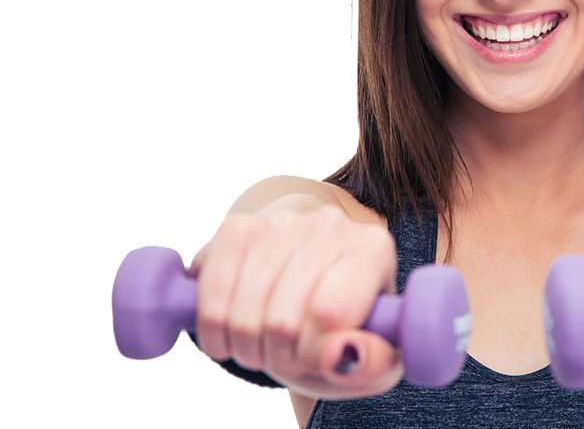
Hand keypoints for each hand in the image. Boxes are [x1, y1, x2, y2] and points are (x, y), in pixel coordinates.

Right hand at [188, 198, 402, 399]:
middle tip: (289, 354)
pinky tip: (232, 332)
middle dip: (280, 357)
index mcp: (373, 250)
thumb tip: (340, 356)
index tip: (319, 359)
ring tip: (267, 342)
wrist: (308, 277)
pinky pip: (209, 296)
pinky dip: (214, 331)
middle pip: (282, 321)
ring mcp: (280, 221)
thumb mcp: (373, 353)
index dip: (314, 355)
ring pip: (242, 314)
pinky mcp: (236, 228)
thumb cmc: (344, 322)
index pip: (330, 314)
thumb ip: (374, 363)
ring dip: (247, 348)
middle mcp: (330, 224)